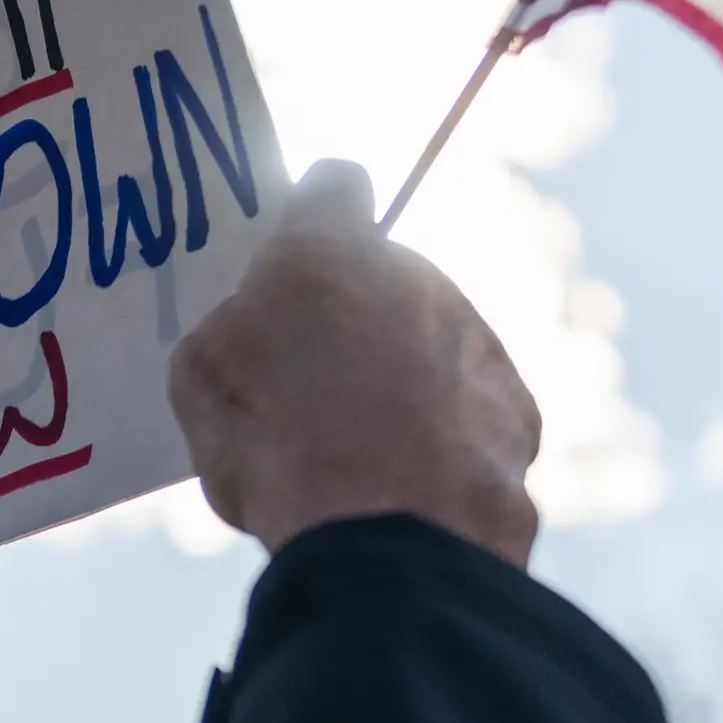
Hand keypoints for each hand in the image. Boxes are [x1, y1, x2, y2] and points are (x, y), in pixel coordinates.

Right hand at [166, 158, 541, 565]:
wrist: (389, 536)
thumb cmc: (277, 446)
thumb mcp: (204, 381)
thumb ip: (236, 331)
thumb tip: (257, 331)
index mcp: (327, 252)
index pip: (331, 186)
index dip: (311, 217)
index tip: (292, 261)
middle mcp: (416, 276)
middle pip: (384, 282)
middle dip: (354, 325)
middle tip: (310, 396)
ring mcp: (477, 341)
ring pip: (432, 346)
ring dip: (402, 385)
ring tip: (358, 459)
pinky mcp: (517, 413)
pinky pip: (469, 412)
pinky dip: (445, 442)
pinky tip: (408, 490)